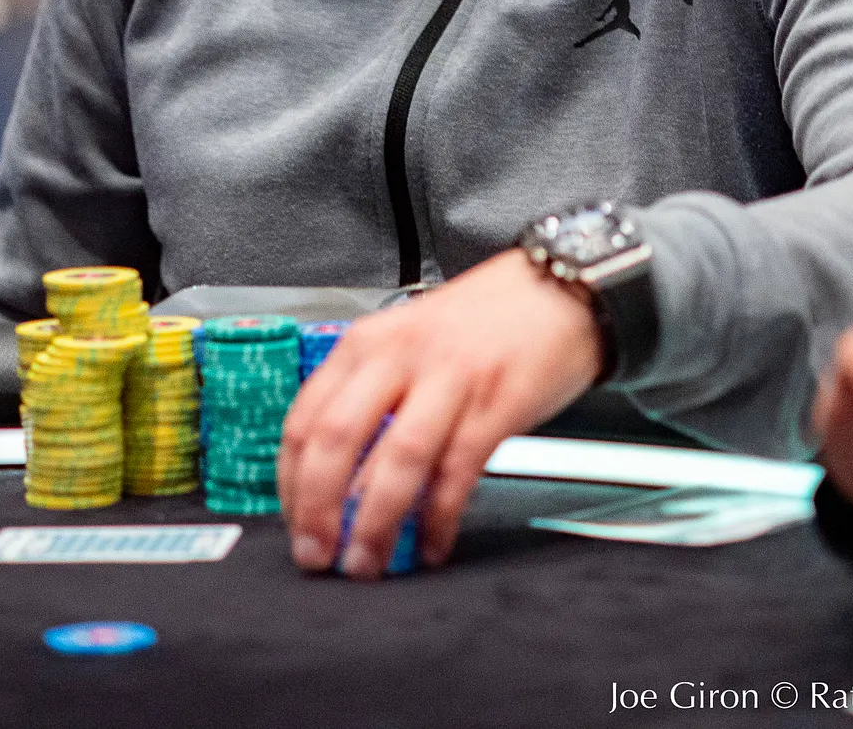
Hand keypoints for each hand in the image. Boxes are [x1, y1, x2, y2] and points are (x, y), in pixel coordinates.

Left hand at [278, 249, 604, 576]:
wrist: (560, 289)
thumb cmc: (483, 323)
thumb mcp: (410, 345)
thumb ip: (373, 399)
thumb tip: (340, 485)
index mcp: (369, 341)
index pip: (305, 418)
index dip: (291, 484)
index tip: (295, 527)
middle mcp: (402, 353)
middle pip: (338, 439)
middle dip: (319, 510)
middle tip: (319, 556)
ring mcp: (450, 376)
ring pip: (396, 459)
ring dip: (375, 523)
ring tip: (368, 563)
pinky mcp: (497, 401)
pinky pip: (457, 470)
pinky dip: (438, 517)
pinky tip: (432, 544)